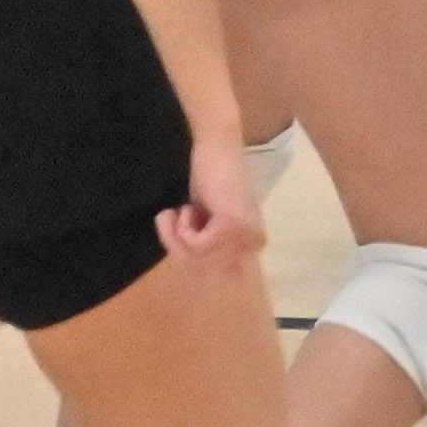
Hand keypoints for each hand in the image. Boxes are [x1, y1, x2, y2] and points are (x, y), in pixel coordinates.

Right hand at [158, 135, 267, 267]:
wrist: (214, 145)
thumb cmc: (208, 178)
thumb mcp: (208, 221)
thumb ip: (211, 247)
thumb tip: (228, 280)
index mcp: (252, 243)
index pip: (214, 273)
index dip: (189, 254)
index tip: (187, 224)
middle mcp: (254, 242)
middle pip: (201, 268)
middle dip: (177, 245)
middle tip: (173, 217)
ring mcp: (245, 235)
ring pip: (195, 258)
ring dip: (175, 235)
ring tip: (178, 211)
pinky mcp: (232, 226)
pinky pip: (195, 245)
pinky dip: (180, 228)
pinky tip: (186, 208)